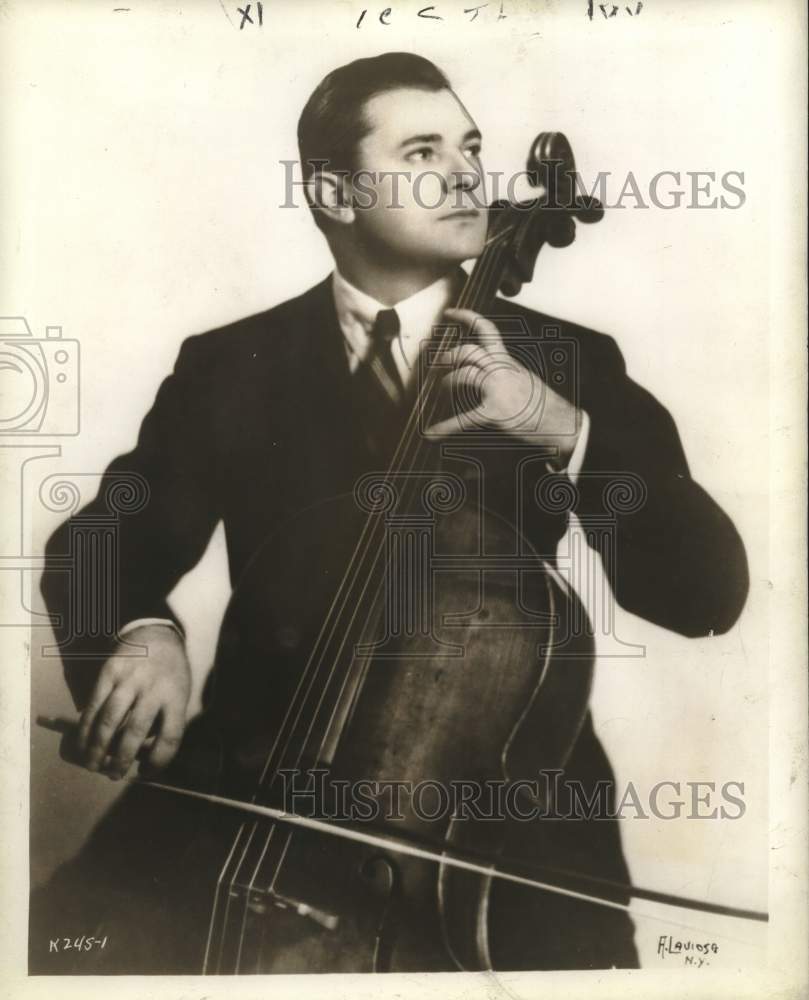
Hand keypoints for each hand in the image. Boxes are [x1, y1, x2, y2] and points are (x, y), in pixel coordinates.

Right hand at [76, 624, 190, 779]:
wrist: (156, 634)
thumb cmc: (170, 673)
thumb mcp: (179, 694)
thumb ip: (164, 722)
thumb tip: (140, 756)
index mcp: (176, 696)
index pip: (171, 736)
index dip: (159, 761)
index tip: (146, 772)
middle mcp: (153, 687)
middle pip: (136, 730)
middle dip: (122, 759)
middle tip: (113, 775)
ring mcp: (129, 679)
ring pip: (109, 719)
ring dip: (98, 747)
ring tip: (93, 765)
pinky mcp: (109, 672)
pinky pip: (93, 705)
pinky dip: (85, 728)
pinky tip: (82, 743)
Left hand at [426, 308, 580, 464]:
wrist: (563, 422)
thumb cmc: (544, 404)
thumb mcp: (524, 378)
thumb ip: (504, 372)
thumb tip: (485, 372)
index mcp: (508, 361)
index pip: (488, 330)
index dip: (466, 317)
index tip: (449, 313)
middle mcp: (503, 371)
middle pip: (469, 351)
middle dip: (448, 355)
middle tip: (438, 363)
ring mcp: (498, 390)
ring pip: (464, 374)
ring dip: (448, 382)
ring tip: (443, 390)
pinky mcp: (495, 412)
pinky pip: (464, 417)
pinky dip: (445, 427)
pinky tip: (432, 433)